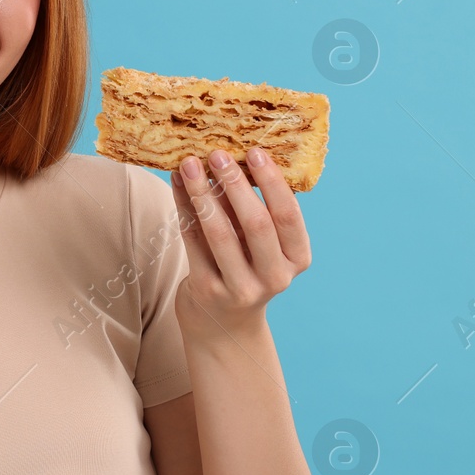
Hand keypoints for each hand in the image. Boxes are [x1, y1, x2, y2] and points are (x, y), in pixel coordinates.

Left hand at [170, 148, 311, 339]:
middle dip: (235, 184)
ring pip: (219, 232)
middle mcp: (275, 277)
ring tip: (190, 163)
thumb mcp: (262, 245)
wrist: (223, 323)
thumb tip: (234, 156)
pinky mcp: (207, 290)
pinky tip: (178, 183)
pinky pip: (192, 241)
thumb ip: (255, 209)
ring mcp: (240, 288)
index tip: (255, 151)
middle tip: (218, 153)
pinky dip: (184, 208)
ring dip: (202, 193)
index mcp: (297, 259)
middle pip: (256, 223)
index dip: (272, 182)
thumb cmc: (245, 268)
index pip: (289, 216)